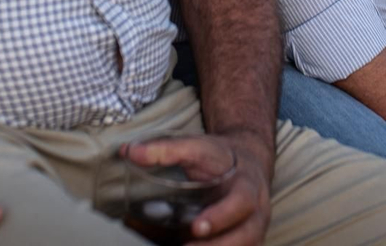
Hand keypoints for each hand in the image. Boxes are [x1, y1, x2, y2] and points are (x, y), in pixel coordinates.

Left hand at [120, 131, 272, 245]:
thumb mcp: (198, 147)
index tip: (196, 227)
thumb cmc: (220, 159)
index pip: (240, 201)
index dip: (220, 216)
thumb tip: (130, 152)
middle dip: (218, 245)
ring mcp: (252, 231)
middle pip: (247, 235)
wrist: (248, 164)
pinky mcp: (243, 242)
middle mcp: (255, 213)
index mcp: (247, 186)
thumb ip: (166, 150)